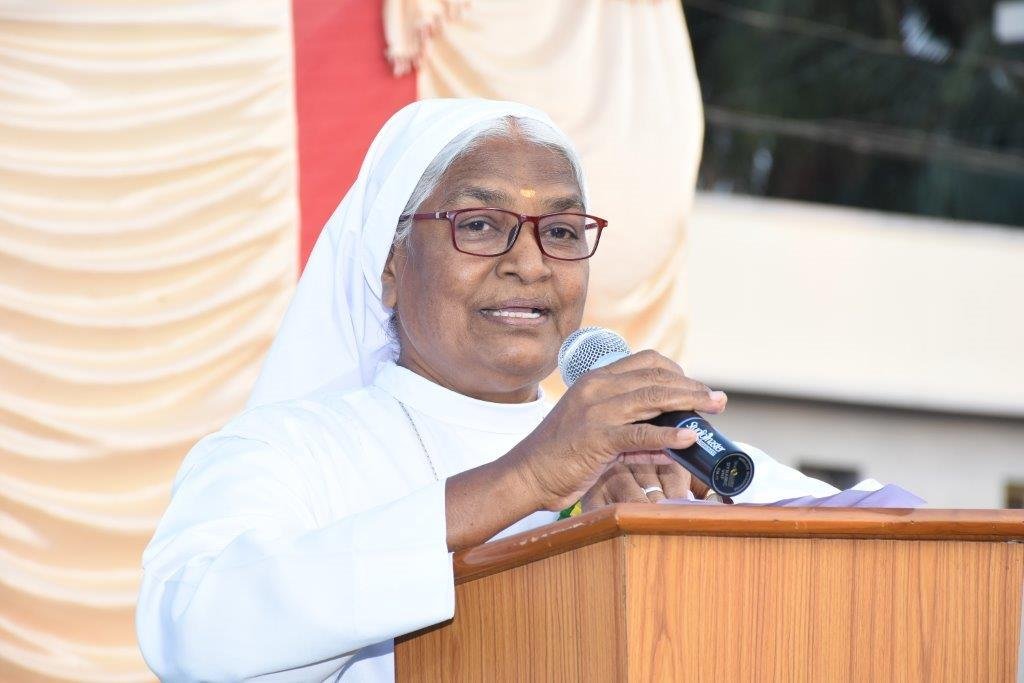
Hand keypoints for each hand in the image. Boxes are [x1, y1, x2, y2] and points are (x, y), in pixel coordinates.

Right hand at [508, 350, 727, 511]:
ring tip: (714, 410)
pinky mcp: (597, 438)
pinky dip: (669, 434)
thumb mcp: (594, 427)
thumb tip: (674, 434)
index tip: (696, 388)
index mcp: (596, 379)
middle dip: (693, 388)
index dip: (678, 372)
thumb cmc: (561, 454)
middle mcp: (597, 388)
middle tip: (718, 400)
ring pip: (654, 398)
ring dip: (690, 402)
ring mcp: (596, 411)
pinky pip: (642, 433)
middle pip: (656, 377)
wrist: (527, 474)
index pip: (646, 362)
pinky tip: (689, 437)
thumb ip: (630, 426)